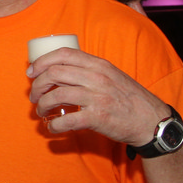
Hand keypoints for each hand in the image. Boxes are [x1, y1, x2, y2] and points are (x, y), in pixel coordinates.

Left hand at [26, 48, 167, 143]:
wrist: (151, 121)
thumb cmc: (129, 99)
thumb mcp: (112, 75)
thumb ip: (91, 71)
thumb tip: (61, 71)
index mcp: (99, 64)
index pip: (63, 54)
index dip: (42, 61)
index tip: (31, 72)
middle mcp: (97, 77)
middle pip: (54, 73)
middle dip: (37, 85)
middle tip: (34, 96)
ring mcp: (97, 97)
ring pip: (56, 95)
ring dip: (42, 105)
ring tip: (41, 112)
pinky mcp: (97, 118)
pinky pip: (66, 120)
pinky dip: (54, 125)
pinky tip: (53, 128)